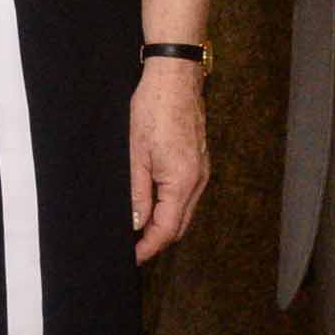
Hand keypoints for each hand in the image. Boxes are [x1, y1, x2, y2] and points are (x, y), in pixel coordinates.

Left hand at [128, 62, 207, 260]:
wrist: (175, 77)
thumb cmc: (153, 109)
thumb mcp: (135, 153)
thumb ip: (137, 192)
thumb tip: (136, 223)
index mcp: (182, 181)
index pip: (167, 229)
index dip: (148, 247)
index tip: (132, 258)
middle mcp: (198, 180)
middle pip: (180, 225)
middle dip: (157, 240)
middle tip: (132, 248)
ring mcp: (202, 171)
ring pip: (184, 211)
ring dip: (164, 224)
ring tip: (139, 231)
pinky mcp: (199, 161)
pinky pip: (187, 195)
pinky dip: (171, 207)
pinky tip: (153, 205)